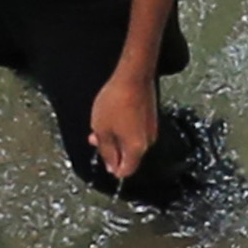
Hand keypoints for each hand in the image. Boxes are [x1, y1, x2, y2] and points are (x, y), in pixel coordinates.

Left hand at [86, 66, 160, 183]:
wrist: (133, 76)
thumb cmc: (117, 101)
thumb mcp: (102, 130)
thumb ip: (105, 150)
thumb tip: (110, 165)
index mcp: (137, 149)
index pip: (125, 171)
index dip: (111, 167)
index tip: (101, 157)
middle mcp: (148, 141)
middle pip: (128, 156)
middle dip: (111, 150)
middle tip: (97, 138)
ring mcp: (151, 129)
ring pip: (131, 142)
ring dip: (115, 137)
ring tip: (101, 124)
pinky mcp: (150, 117)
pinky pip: (136, 130)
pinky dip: (123, 128)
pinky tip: (112, 117)